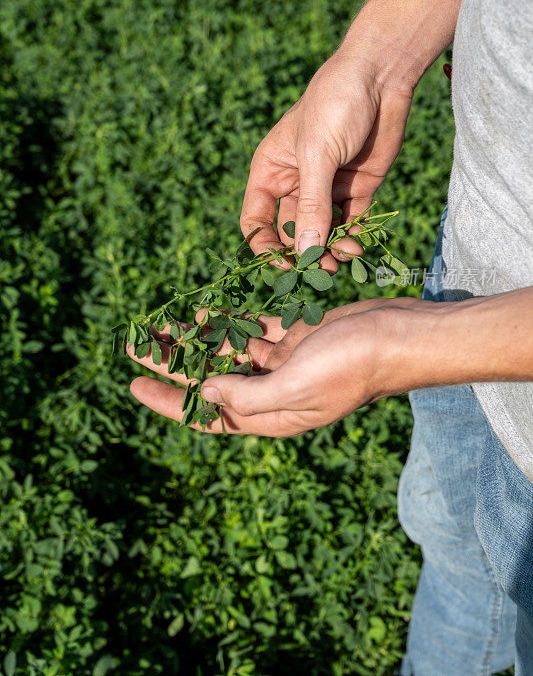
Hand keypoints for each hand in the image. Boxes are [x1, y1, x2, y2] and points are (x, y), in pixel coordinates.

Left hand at [127, 298, 418, 436]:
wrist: (399, 335)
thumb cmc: (352, 364)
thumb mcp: (295, 385)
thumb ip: (246, 395)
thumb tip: (203, 391)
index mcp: (271, 415)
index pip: (208, 415)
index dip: (168, 403)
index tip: (134, 384)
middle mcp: (273, 393)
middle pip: (209, 380)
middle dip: (171, 364)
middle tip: (135, 344)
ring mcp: (284, 365)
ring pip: (227, 353)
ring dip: (194, 340)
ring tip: (159, 325)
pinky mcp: (295, 338)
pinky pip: (251, 332)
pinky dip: (227, 323)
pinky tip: (203, 312)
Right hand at [240, 41, 413, 271]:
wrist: (380, 77)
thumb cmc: (336, 105)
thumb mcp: (317, 155)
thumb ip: (310, 206)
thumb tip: (303, 253)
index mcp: (271, 172)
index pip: (257, 221)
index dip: (264, 246)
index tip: (283, 265)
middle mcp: (296, 184)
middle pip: (291, 233)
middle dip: (304, 253)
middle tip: (322, 269)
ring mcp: (327, 188)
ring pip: (323, 232)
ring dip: (331, 249)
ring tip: (345, 258)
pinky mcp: (356, 188)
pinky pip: (351, 222)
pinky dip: (354, 237)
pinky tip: (360, 245)